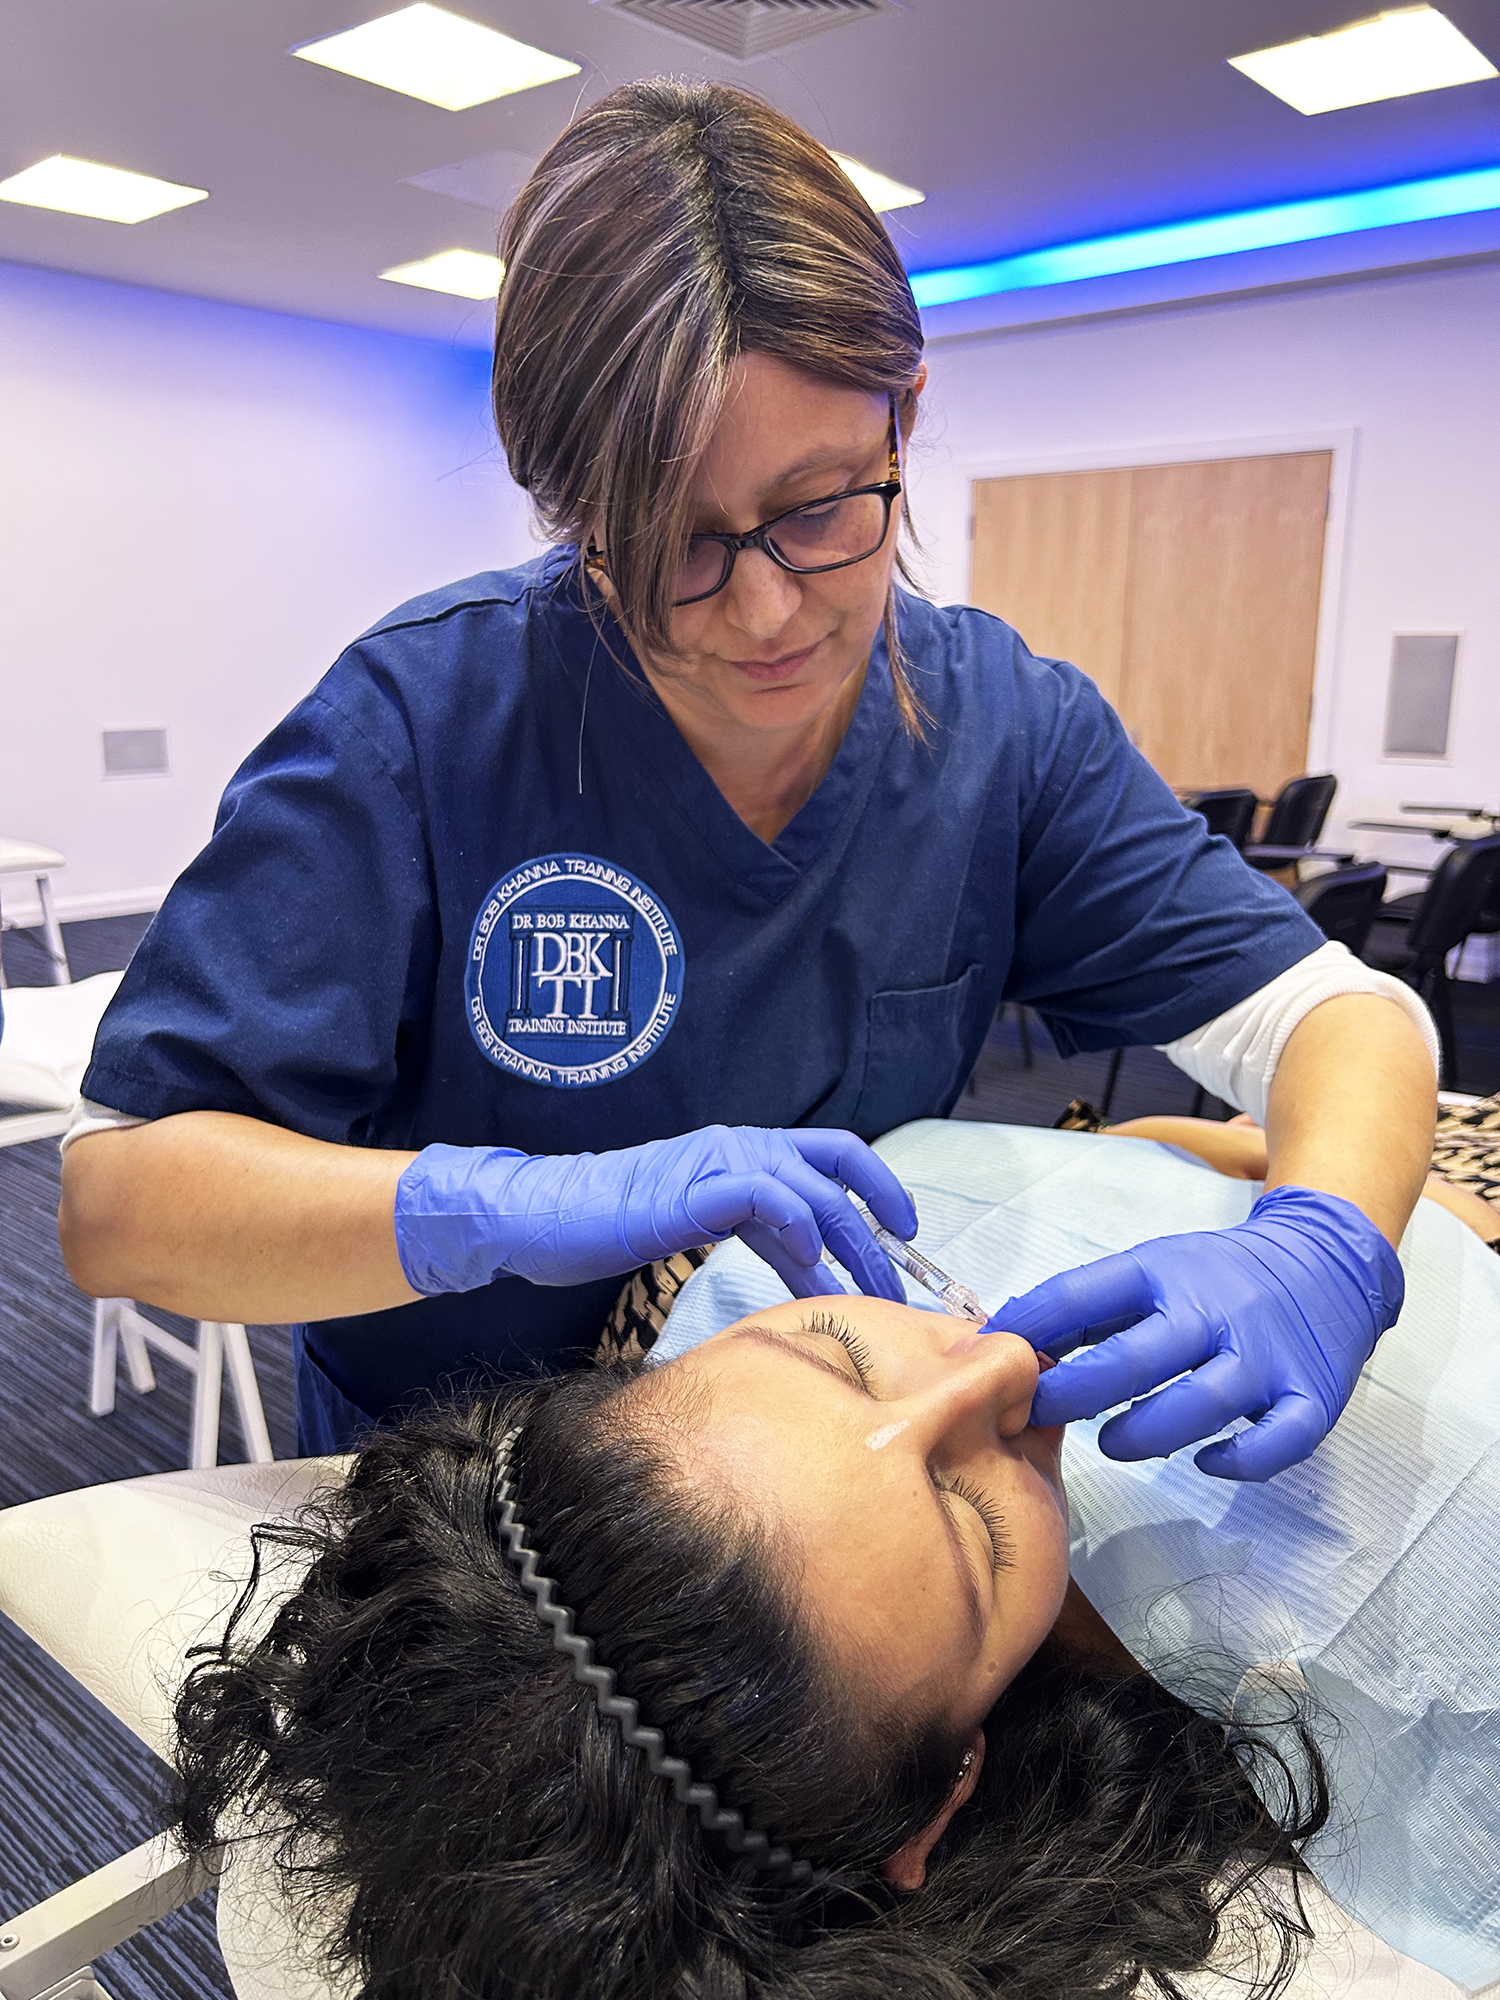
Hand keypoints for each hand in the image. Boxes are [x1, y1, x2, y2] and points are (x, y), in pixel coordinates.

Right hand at [394, 1125, 917, 1302]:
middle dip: (874, 1228)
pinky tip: (810, 1256)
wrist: (544, 1216)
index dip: (879, 1186)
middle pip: (833, 1169)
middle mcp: (737, 1144)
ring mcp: (713, 1161)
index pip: (832, 1154)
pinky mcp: (688, 1188)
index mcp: (745, 1151)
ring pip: (806, 1182)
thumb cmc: (617, 1226)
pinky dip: (794, 1220)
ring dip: (847, 1235)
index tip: (907, 1234)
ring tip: (867, 1284)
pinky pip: (759, 1192)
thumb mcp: (712, 1236)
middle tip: (898, 1281)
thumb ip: (770, 1245)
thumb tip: (824, 1277)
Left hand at [989, 1186, 1403, 1480]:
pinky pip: (1277, 1442)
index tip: (991, 1355)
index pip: (1082, 1294)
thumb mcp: (1152, 1270)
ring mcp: (1267, 1356)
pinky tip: (1205, 1461)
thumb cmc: (1218, 1278)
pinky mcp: (1312, 1396)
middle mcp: (1216, 1310)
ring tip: (1112, 1442)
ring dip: (1145, 1432)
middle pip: (1136, 1357)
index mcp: (1164, 1272)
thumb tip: (1005, 1339)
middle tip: (1037, 1413)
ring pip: (1202, 1402)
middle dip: (1075, 1392)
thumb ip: (1086, 1308)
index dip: (1029, 1327)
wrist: (1328, 1262)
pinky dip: (1238, 1461)